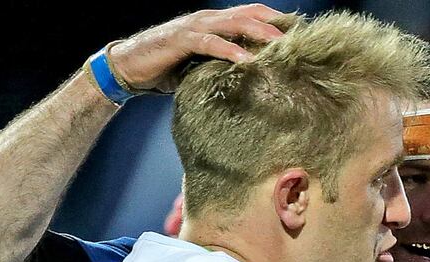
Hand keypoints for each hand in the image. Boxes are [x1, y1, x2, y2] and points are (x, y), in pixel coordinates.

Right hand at [107, 4, 285, 93]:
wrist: (129, 67)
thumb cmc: (168, 67)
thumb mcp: (203, 64)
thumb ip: (225, 64)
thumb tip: (253, 79)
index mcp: (215, 23)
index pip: (251, 13)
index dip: (275, 20)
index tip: (300, 33)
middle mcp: (207, 19)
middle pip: (248, 14)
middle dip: (274, 24)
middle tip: (298, 38)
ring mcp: (194, 27)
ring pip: (232, 23)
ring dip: (258, 32)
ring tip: (279, 45)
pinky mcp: (180, 40)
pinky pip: (209, 43)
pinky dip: (229, 50)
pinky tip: (246, 59)